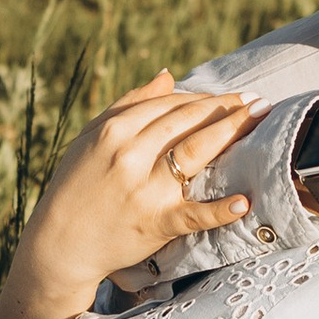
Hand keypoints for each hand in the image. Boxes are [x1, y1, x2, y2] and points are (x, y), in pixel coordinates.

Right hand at [0, 74, 261, 318]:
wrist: (59, 244)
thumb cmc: (75, 186)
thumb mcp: (91, 138)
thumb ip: (129, 104)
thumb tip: (167, 75)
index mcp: (113, 130)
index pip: (169, 104)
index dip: (203, 97)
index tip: (230, 96)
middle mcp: (130, 155)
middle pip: (187, 121)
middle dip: (226, 106)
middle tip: (257, 101)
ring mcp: (145, 189)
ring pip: (195, 152)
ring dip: (231, 132)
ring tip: (259, 118)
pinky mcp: (156, 222)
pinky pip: (194, 214)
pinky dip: (220, 210)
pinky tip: (245, 200)